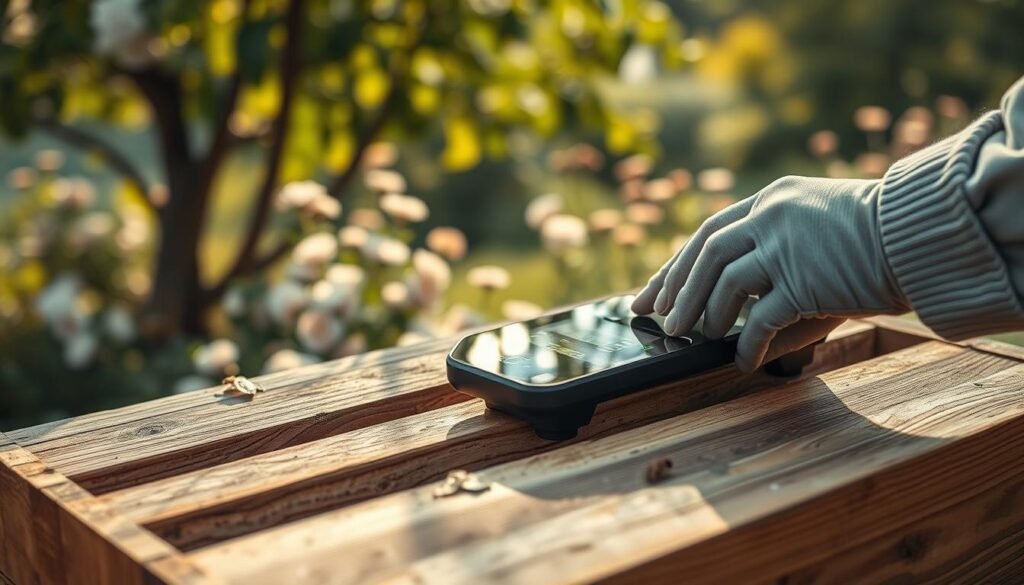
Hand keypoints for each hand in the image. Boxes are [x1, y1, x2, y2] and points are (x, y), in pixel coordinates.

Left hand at [632, 176, 909, 371]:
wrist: (921, 236)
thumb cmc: (873, 239)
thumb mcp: (815, 230)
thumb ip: (773, 258)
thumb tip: (733, 307)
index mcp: (771, 199)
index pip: (708, 232)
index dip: (676, 266)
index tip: (654, 292)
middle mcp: (771, 215)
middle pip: (705, 254)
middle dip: (678, 292)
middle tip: (663, 321)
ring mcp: (786, 245)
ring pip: (724, 283)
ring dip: (706, 315)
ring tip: (698, 338)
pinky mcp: (803, 279)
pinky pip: (761, 320)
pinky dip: (747, 344)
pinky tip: (743, 361)